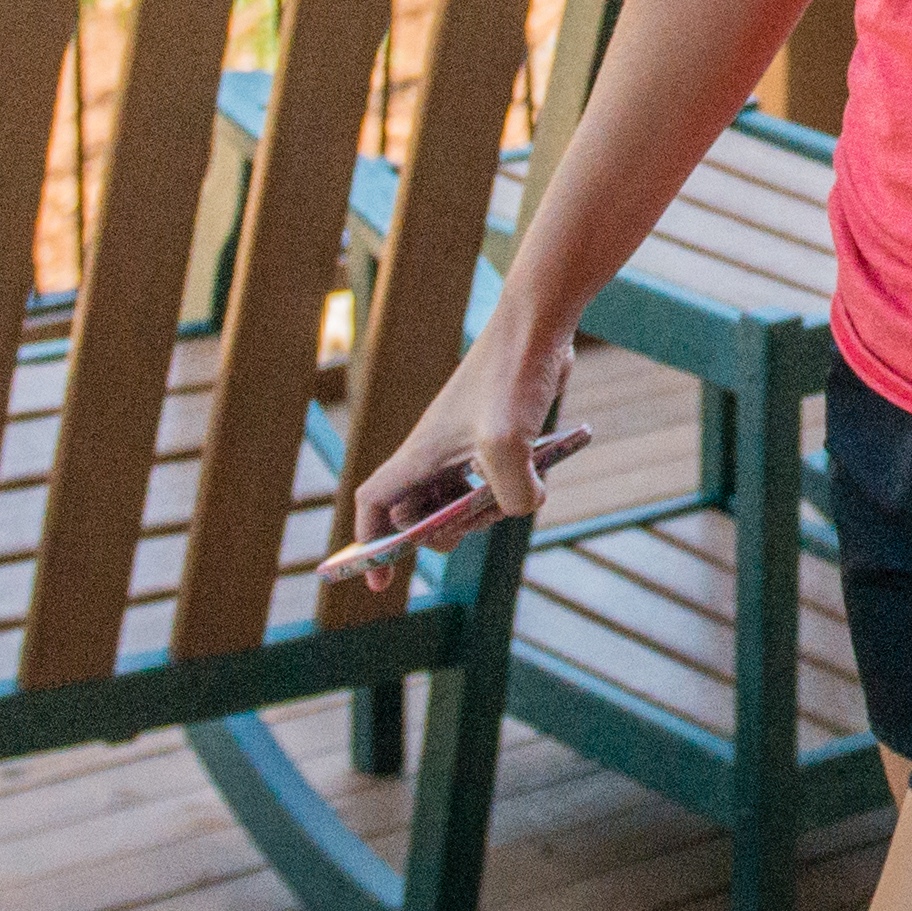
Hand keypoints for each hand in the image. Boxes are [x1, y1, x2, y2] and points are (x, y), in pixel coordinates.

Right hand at [330, 320, 563, 626]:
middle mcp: (436, 451)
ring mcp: (466, 445)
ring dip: (489, 510)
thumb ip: (510, 496)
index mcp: (421, 454)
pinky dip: (516, 488)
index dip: (370, 545)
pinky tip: (541, 472)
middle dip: (446, 531)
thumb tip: (523, 506)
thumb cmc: (512, 377)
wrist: (540, 326)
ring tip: (520, 487)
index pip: (375, 505)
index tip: (378, 584)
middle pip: (421, 514)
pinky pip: (498, 482)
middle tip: (475, 520)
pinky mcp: (498, 437)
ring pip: (464, 503)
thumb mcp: (509, 446)